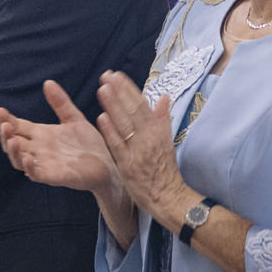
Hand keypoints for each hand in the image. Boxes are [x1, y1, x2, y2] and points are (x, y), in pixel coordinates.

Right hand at [0, 79, 118, 196]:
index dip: (6, 120)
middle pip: (13, 143)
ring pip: (19, 160)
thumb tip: (48, 82)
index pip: (18, 126)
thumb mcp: (74, 119)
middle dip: (6, 135)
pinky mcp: (55, 176)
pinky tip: (28, 159)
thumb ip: (61, 103)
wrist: (108, 165)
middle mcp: (39, 150)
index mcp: (41, 135)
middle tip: (5, 124)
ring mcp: (45, 164)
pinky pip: (37, 174)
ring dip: (13, 151)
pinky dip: (30, 168)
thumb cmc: (89, 145)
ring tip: (13, 140)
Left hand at [93, 70, 191, 226]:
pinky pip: (118, 146)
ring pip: (125, 125)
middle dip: (119, 92)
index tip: (117, 75)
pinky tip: (101, 118)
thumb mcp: (167, 142)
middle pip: (132, 111)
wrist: (169, 197)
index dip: (128, 89)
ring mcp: (138, 152)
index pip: (142, 105)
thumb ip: (163, 119)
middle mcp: (148, 138)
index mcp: (157, 131)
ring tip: (102, 89)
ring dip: (113, 106)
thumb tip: (164, 97)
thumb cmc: (166, 170)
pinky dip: (111, 131)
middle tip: (106, 75)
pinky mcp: (128, 166)